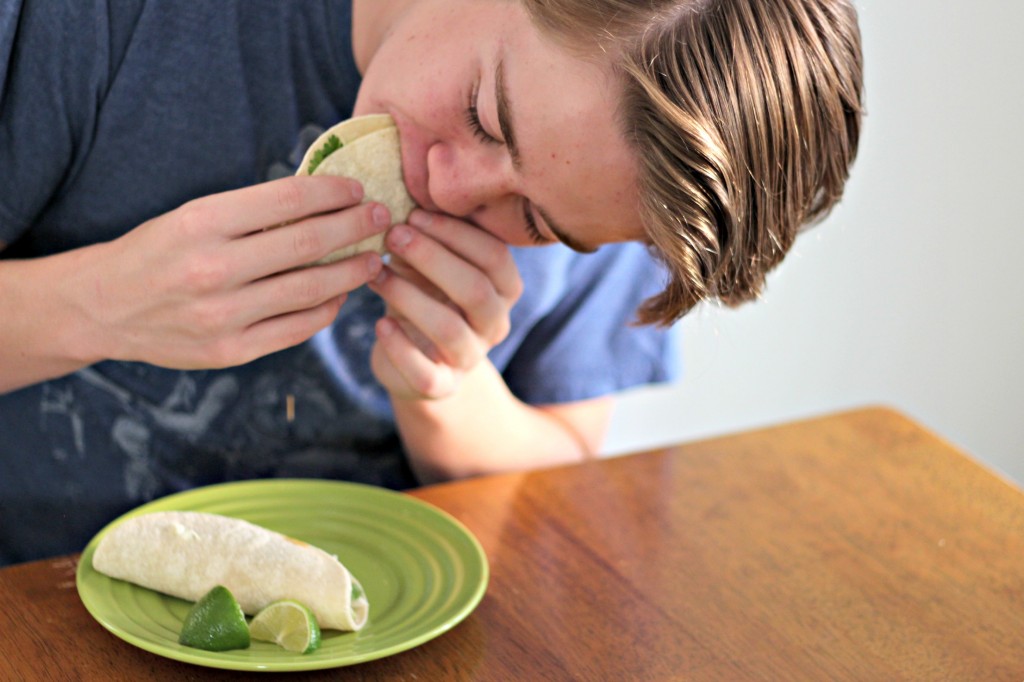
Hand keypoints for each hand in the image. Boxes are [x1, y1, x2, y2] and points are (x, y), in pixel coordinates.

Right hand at [75, 175, 389, 368]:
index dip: (332, 192)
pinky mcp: (230, 351)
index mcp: (201, 223)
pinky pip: (297, 328)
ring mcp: (223, 316)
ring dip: (352, 271)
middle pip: (308, 243)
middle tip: (383, 217)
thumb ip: (252, 212)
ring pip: (311, 289)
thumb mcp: (192, 216)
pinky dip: (326, 308)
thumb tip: (323, 200)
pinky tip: (340, 294)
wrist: (104, 308)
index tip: (358, 188)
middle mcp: (213, 269)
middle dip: (356, 227)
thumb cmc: (158, 252)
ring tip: (374, 258)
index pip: (287, 199)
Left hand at [368, 210, 522, 399]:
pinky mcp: (442, 386)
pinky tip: (380, 324)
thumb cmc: (424, 293)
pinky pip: (426, 372)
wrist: (417, 359)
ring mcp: (471, 358)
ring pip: (449, 329)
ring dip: (409, 296)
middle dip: (432, 259)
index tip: (414, 214)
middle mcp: (495, 323)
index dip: (455, 233)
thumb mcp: (432, 263)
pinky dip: (400, 347)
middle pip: (476, 290)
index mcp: (504, 288)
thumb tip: (400, 196)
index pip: (493, 256)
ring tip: (375, 274)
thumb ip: (428, 236)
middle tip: (392, 235)